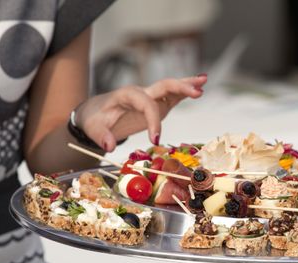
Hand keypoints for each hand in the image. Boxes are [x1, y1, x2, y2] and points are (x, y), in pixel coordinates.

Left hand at [75, 75, 207, 151]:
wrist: (95, 111)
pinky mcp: (156, 104)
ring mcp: (150, 97)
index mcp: (126, 96)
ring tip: (204, 80)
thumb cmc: (95, 118)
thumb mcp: (93, 128)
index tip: (154, 141)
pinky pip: (172, 96)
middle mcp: (141, 93)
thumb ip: (101, 136)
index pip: (145, 104)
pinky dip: (185, 92)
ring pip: (171, 87)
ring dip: (187, 84)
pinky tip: (200, 89)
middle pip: (163, 85)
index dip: (152, 121)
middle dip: (180, 87)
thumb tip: (109, 146)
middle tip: (197, 91)